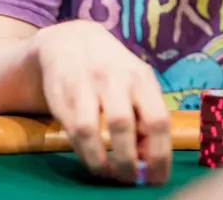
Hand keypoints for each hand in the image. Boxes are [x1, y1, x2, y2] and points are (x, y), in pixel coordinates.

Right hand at [35, 20, 170, 185]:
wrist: (71, 41)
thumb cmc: (114, 70)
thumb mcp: (136, 83)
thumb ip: (146, 115)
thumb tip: (151, 160)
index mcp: (142, 78)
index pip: (158, 120)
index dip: (160, 155)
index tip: (158, 179)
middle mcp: (115, 79)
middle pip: (123, 126)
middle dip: (127, 161)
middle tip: (131, 180)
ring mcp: (85, 86)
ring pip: (90, 130)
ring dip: (100, 161)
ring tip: (109, 174)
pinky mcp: (62, 95)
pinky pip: (71, 131)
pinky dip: (84, 153)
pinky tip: (93, 159)